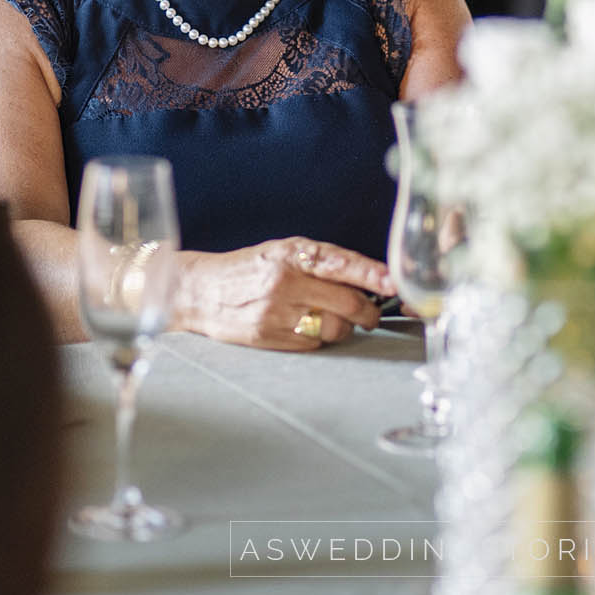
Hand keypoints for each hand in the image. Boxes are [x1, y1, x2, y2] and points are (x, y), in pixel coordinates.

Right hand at [173, 236, 393, 350]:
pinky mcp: (270, 337)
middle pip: (347, 303)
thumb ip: (322, 262)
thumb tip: (370, 278)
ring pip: (335, 327)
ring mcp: (277, 312)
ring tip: (330, 317)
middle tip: (371, 314)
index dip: (373, 275)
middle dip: (368, 312)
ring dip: (343, 327)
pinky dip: (318, 337)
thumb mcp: (283, 251)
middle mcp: (286, 282)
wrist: (201, 291)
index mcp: (292, 254)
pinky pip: (314, 343)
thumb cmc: (249, 268)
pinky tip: (303, 326)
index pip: (342, 263)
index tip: (393, 283)